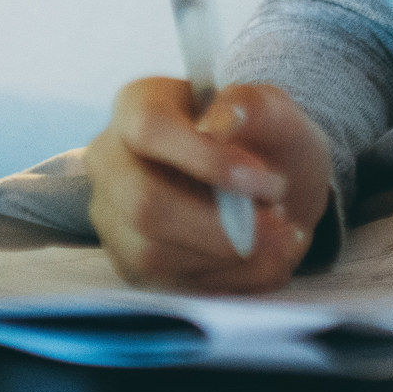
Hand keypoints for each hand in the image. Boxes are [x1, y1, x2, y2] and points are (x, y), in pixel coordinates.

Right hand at [87, 77, 329, 291]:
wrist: (267, 185)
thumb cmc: (261, 140)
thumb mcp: (273, 111)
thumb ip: (253, 106)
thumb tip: (220, 124)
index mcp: (137, 105)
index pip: (149, 129)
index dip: (207, 160)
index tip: (267, 182)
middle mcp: (111, 162)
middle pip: (143, 204)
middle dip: (219, 226)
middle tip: (278, 221)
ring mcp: (115, 218)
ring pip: (153, 254)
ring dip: (230, 257)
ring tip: (280, 238)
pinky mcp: (131, 265)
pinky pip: (173, 286)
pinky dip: (232, 280)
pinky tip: (266, 258)